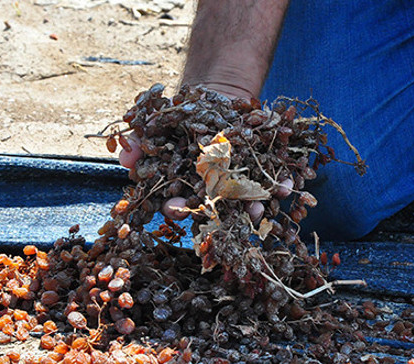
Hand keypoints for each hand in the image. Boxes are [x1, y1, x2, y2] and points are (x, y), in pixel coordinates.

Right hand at [118, 123, 293, 222]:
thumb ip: (141, 142)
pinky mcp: (263, 170)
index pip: (178, 205)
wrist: (216, 93)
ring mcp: (240, 183)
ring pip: (246, 202)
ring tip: (259, 212)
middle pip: (215, 210)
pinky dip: (282, 185)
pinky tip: (288, 187)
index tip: (176, 209)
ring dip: (253, 208)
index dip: (176, 209)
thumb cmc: (183, 115)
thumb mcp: (159, 124)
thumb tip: (125, 158)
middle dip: (220, 217)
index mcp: (186, 187)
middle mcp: (213, 191)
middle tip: (225, 221)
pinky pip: (274, 181)